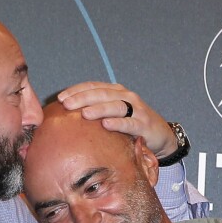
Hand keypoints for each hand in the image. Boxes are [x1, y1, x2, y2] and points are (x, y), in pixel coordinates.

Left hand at [58, 82, 177, 157]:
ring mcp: (137, 110)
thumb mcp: (113, 115)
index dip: (77, 90)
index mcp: (116, 92)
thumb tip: (66, 118)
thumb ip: (95, 113)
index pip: (94, 87)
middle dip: (82, 98)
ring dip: (99, 109)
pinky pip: (129, 123)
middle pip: (102, 94)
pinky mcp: (144, 124)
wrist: (161, 135)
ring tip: (84, 113)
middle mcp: (126, 97)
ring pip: (115, 106)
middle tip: (66, 104)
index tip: (60, 98)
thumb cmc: (131, 125)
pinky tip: (106, 125)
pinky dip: (118, 123)